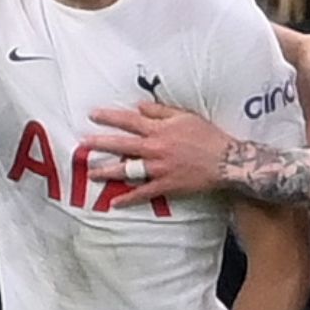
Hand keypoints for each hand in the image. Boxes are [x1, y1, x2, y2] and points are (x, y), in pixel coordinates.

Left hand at [80, 102, 232, 206]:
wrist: (226, 161)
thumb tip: (139, 106)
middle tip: (83, 144)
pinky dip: (129, 199)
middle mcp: (155, 148)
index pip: (129, 120)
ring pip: (127, 170)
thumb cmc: (207, 136)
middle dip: (100, 144)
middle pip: (122, 145)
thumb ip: (160, 111)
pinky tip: (115, 202)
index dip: (109, 117)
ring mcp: (158, 168)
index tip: (92, 115)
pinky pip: (143, 193)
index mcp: (159, 129)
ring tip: (92, 173)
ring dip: (108, 172)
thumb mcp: (185, 116)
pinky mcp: (165, 185)